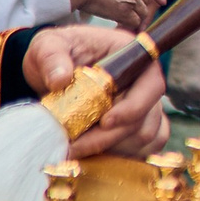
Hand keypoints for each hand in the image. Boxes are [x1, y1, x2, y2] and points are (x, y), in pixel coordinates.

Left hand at [23, 24, 169, 158]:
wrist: (50, 69)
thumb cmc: (56, 50)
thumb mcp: (48, 45)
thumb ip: (52, 57)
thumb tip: (60, 79)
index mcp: (133, 57)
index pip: (151, 85)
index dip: (134, 107)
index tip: (105, 122)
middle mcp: (143, 83)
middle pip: (145, 119)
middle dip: (110, 138)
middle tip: (73, 147)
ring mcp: (142, 106)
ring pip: (143, 137)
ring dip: (111, 148)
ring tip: (75, 148)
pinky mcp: (134, 125)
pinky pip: (142, 147)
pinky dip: (119, 155)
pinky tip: (90, 153)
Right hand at [164, 26, 199, 118]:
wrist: (191, 42)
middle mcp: (188, 93)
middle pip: (197, 111)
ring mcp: (176, 90)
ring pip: (185, 108)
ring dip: (192, 106)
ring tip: (199, 98)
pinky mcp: (169, 86)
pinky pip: (175, 101)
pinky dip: (182, 101)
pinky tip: (189, 94)